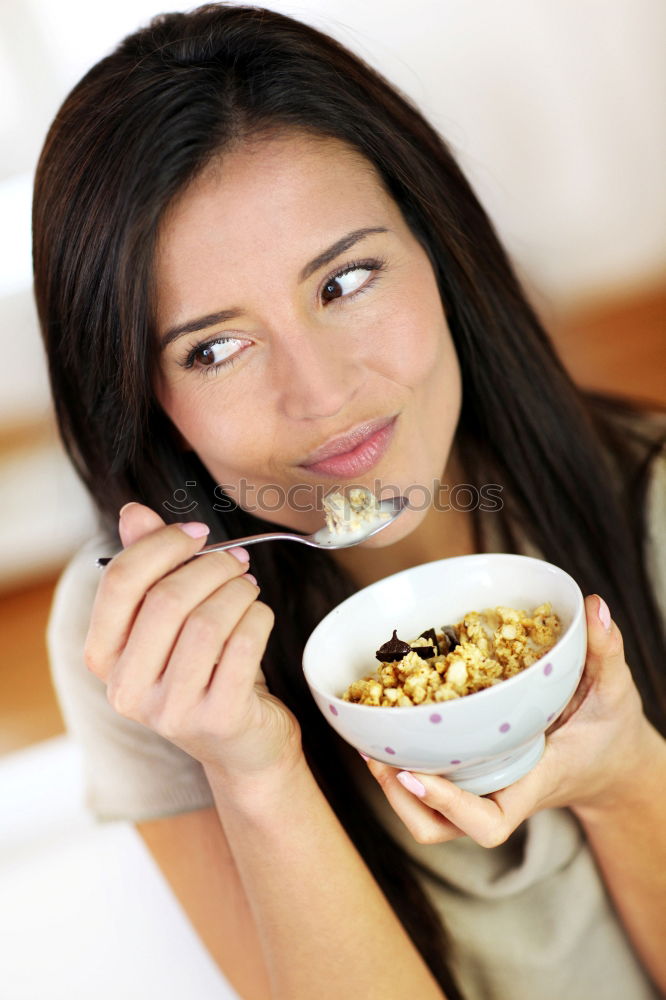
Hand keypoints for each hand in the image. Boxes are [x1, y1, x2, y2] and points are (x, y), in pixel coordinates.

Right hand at [84, 502, 302, 780]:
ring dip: (238, 591)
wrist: (243, 743)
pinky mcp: (217, 718)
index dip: (162, 545)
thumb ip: (150, 565)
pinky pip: (243, 645)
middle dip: (211, 567)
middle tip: (237, 561)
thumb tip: (133, 512)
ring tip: (248, 588)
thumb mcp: (172, 619)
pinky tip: (259, 616)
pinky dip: (258, 617)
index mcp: (103, 656)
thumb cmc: (204, 669)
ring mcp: (170, 710)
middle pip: (166, 600)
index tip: (197, 534)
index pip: (119, 582)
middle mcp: (126, 689)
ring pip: (207, 622)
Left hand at [363, 595, 654, 846]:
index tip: (414, 773)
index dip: (447, 805)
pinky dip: (405, 767)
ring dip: (395, 791)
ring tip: (372, 749)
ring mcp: (483, 791)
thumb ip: (605, 651)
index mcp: (531, 782)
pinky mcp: (473, 779)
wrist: (609, 762)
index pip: (487, 821)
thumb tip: (594, 606)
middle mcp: (500, 794)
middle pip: (441, 829)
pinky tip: (388, 734)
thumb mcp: (613, 690)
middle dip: (403, 801)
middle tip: (378, 758)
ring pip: (428, 818)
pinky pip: (431, 789)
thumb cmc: (609, 730)